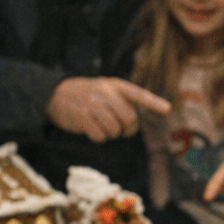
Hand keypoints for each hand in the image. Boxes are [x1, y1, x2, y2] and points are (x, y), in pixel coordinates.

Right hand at [47, 77, 171, 141]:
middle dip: (128, 129)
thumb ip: (123, 101)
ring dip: (112, 133)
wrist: (55, 94)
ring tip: (103, 126)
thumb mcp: (106, 89)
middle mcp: (104, 92)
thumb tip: (136, 122)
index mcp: (115, 85)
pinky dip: (100, 137)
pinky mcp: (81, 118)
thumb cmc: (88, 95)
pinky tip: (92, 129)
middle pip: (129, 118)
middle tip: (120, 128)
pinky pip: (101, 136)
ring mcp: (92, 105)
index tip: (167, 109)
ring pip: (115, 129)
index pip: (138, 94)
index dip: (153, 102)